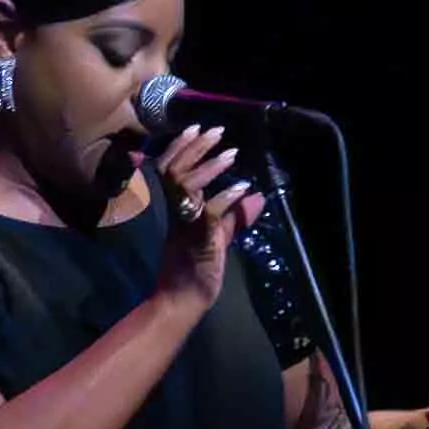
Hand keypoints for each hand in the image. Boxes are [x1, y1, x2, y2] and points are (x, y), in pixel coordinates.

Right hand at [142, 121, 253, 320]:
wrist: (181, 300)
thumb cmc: (194, 271)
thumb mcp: (216, 238)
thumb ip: (233, 216)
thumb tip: (257, 196)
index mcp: (176, 211)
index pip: (171, 171)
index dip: (181, 148)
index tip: (195, 128)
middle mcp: (175, 214)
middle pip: (174, 172)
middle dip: (194, 148)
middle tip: (216, 130)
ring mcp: (185, 225)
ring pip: (186, 187)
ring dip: (209, 168)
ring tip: (231, 155)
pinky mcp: (196, 239)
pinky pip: (208, 213)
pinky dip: (226, 198)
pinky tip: (243, 189)